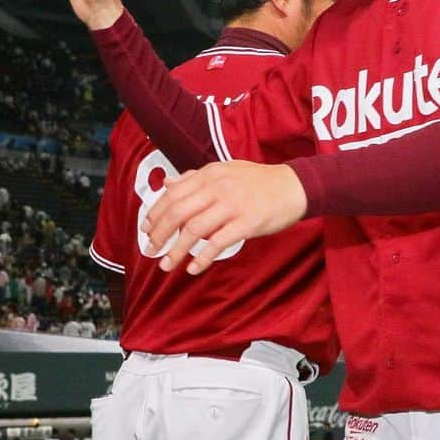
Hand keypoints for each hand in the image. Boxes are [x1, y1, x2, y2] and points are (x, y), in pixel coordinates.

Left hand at [143, 161, 308, 274]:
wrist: (294, 186)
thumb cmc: (257, 181)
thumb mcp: (224, 171)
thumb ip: (194, 178)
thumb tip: (166, 184)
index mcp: (209, 174)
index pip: (172, 194)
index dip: (155, 213)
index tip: (145, 229)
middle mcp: (217, 188)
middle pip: (178, 212)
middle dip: (159, 234)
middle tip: (150, 250)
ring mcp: (232, 205)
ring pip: (194, 230)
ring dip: (177, 250)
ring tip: (167, 265)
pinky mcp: (247, 223)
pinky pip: (218, 243)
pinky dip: (203, 258)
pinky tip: (194, 268)